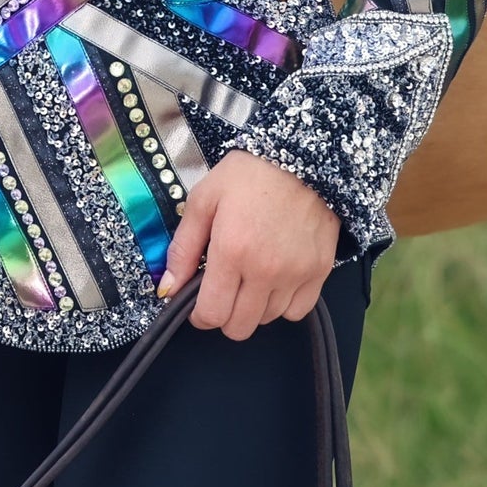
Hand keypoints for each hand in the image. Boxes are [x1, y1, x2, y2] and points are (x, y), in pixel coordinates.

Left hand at [156, 147, 340, 339]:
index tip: (195, 303)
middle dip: (223, 315)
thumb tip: (167, 289)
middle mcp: (265, 272)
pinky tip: (273, 280)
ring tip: (247, 276)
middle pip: (239, 327)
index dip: (198, 316)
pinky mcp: (319, 275)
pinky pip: (296, 312)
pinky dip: (281, 304)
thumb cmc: (244, 177)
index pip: (211, 314)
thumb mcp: (202, 201)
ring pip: (267, 321)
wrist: (299, 159)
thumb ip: (183, 248)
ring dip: (252, 307)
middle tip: (220, 289)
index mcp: (231, 252)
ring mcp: (295, 276)